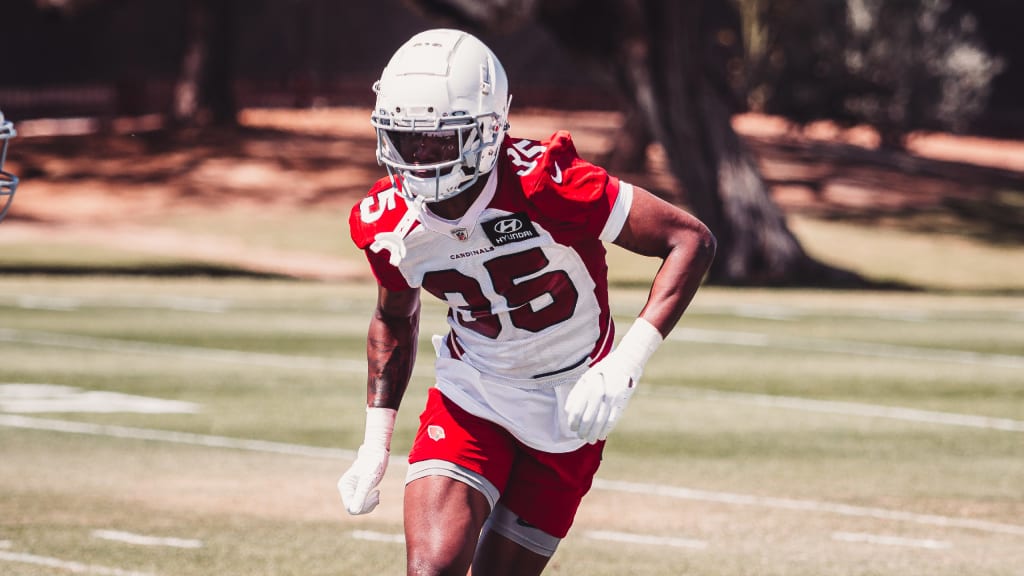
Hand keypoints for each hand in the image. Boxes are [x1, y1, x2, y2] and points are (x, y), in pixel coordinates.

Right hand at [337, 407, 395, 514]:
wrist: (378, 452)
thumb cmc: (373, 464)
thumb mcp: (368, 481)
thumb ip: (361, 496)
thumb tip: (354, 511)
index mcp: (344, 486)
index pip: (350, 507)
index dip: (363, 507)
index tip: (376, 497)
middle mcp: (346, 489)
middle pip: (354, 508)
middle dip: (367, 505)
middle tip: (378, 494)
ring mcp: (352, 489)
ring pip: (359, 506)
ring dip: (370, 503)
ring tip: (377, 493)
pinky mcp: (359, 489)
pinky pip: (363, 502)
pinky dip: (371, 500)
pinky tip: (377, 492)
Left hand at [565, 318, 662, 442]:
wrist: (626, 363)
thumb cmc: (603, 370)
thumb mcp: (586, 377)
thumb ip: (576, 393)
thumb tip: (569, 411)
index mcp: (588, 386)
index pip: (577, 411)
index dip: (573, 422)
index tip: (572, 427)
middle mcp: (599, 394)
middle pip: (588, 420)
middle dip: (583, 431)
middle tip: (580, 436)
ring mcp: (612, 399)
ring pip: (600, 423)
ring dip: (594, 434)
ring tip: (590, 439)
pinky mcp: (622, 403)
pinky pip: (612, 420)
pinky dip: (606, 430)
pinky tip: (602, 435)